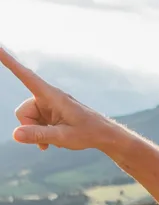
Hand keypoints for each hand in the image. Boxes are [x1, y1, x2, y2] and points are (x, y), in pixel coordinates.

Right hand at [0, 47, 122, 151]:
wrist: (103, 135)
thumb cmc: (88, 132)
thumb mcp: (63, 137)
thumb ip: (39, 135)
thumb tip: (14, 135)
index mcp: (51, 95)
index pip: (25, 75)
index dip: (8, 61)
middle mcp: (47, 97)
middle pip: (23, 112)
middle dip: (29, 128)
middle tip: (46, 142)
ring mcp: (47, 105)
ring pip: (28, 119)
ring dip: (36, 133)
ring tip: (52, 142)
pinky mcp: (49, 113)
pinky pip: (34, 123)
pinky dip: (39, 134)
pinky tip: (49, 144)